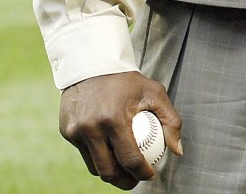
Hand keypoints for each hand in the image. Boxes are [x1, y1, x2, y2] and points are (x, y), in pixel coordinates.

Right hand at [59, 71, 182, 188]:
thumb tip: (178, 151)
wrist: (93, 63)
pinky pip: (84, 153)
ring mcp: (76, 131)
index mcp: (113, 118)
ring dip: (110, 173)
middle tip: (136, 180)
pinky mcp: (67, 131)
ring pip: (94, 166)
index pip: (129, 159)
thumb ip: (171, 120)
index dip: (142, 173)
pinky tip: (110, 153)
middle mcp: (91, 128)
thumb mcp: (154, 92)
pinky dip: (98, 156)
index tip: (150, 175)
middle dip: (125, 182)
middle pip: (108, 171)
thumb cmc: (128, 80)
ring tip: (124, 171)